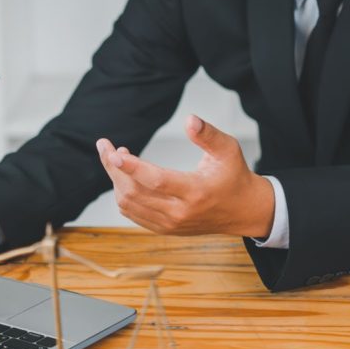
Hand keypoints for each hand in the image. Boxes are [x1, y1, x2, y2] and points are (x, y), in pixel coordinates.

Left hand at [96, 115, 274, 237]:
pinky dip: (122, 194)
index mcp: (195, 192)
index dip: (131, 166)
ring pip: (128, 205)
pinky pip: (133, 214)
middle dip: (113, 169)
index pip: (155, 181)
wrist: (244, 211)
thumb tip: (189, 119)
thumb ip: (208, 134)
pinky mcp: (165, 229)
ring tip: (117, 158)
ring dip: (116, 180)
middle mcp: (180, 212)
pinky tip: (124, 176)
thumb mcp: (228, 149)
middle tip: (106, 147)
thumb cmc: (234, 176)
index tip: (112, 152)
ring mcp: (170, 224)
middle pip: (133, 193)